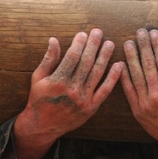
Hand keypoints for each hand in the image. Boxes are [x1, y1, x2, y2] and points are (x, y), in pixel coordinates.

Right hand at [13, 29, 119, 158]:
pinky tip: (119, 65)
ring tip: (110, 43)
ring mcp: (83, 99)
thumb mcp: (38, 78)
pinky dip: (113, 77)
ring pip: (97, 74)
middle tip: (99, 32)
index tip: (83, 34)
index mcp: (57, 81)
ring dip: (104, 57)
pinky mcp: (92, 107)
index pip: (72, 58)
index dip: (79, 44)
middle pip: (86, 63)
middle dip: (93, 46)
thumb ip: (48, 59)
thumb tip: (54, 39)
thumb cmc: (39, 98)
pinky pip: (105, 90)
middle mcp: (72, 90)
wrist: (43, 126)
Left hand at [117, 29, 157, 158]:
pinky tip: (121, 65)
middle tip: (139, 32)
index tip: (154, 33)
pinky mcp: (138, 110)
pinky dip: (124, 78)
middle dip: (144, 46)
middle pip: (149, 64)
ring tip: (128, 43)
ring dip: (132, 58)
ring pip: (136, 75)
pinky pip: (129, 91)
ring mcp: (146, 102)